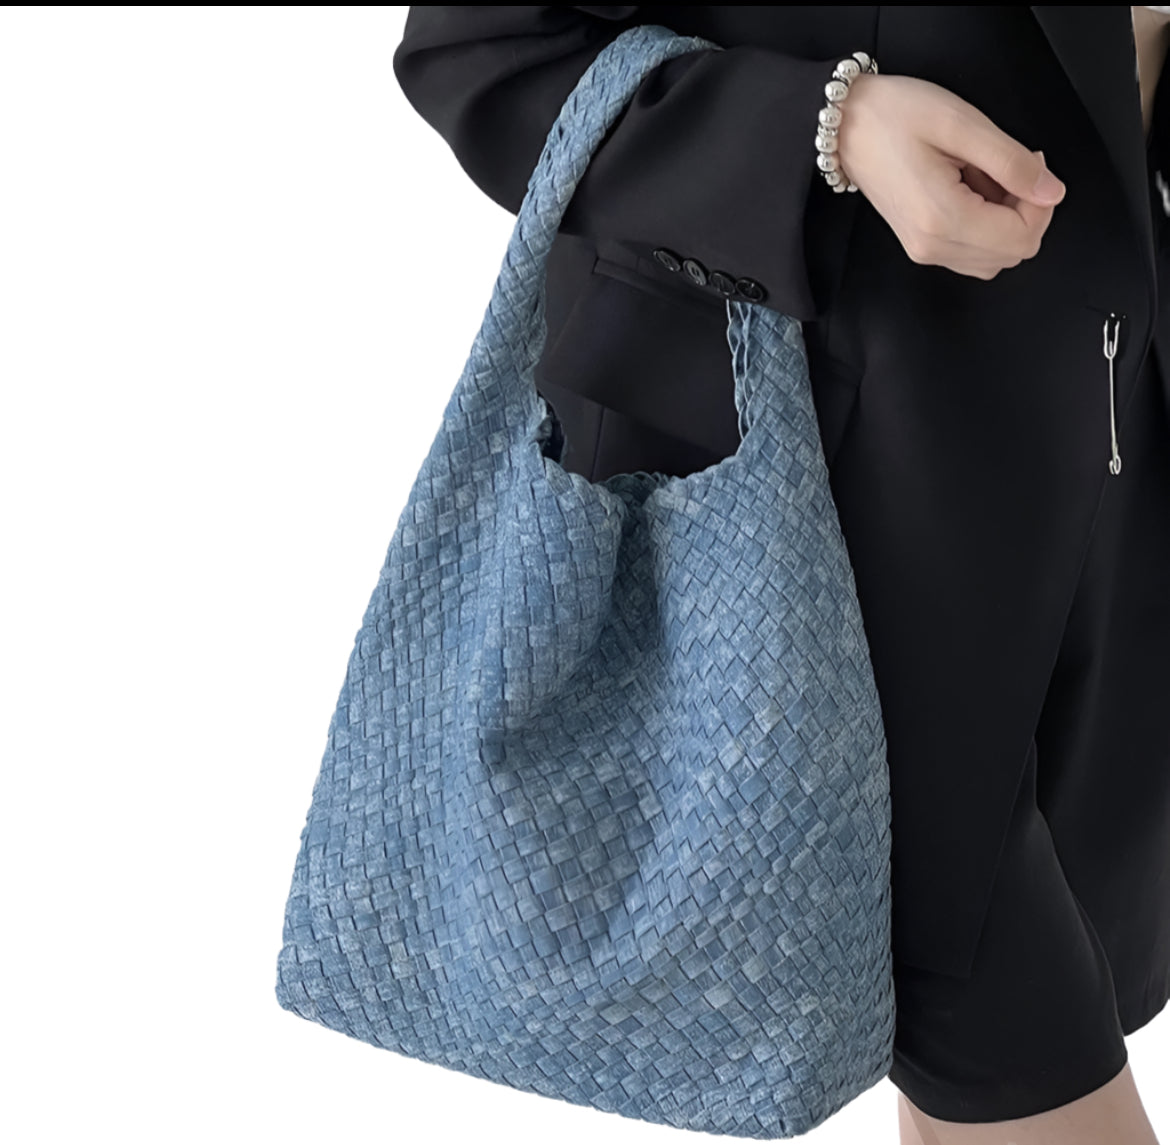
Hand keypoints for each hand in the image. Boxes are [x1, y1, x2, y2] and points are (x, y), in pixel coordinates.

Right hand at [836, 72, 1065, 279]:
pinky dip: (986, 226)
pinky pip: (972, 253)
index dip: (1041, 203)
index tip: (1030, 164)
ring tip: (986, 177)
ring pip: (995, 258)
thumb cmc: (893, 117)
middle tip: (1010, 167)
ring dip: (1006, 220)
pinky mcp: (921, 245)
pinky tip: (973, 190)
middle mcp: (932, 246)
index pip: (1023, 239)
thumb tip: (1051, 192)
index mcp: (942, 219)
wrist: (845, 126)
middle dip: (1026, 212)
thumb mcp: (963, 125)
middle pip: (1013, 254)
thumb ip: (1013, 162)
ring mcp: (924, 250)